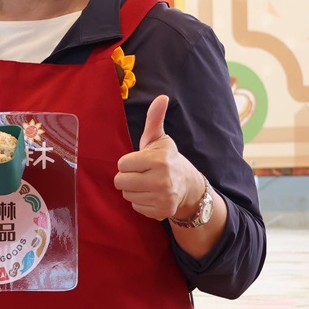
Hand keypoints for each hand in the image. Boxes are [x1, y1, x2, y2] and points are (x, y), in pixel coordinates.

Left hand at [114, 95, 203, 220]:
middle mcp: (161, 180)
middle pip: (120, 181)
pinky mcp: (161, 211)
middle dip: (127, 176)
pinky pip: (135, 207)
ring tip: (147, 183)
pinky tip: (151, 194)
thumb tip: (162, 97)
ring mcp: (162, 198)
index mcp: (158, 160)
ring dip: (133, 189)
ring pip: (126, 195)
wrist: (189, 186)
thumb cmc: (168, 159)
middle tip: (141, 173)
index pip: (122, 164)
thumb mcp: (160, 139)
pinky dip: (141, 201)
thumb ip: (155, 118)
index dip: (128, 162)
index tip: (140, 161)